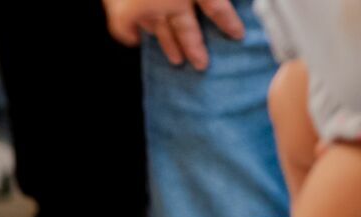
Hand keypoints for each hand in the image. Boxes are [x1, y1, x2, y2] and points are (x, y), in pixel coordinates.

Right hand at [103, 0, 243, 68]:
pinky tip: (136, 39)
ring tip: (176, 60)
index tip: (237, 35)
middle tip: (201, 65)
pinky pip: (126, 27)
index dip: (227, 23)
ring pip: (160, 31)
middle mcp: (171, 0)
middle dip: (195, 48)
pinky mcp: (124, 11)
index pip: (216, 8)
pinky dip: (130, 34)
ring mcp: (146, 6)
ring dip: (168, 46)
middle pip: (186, 29)